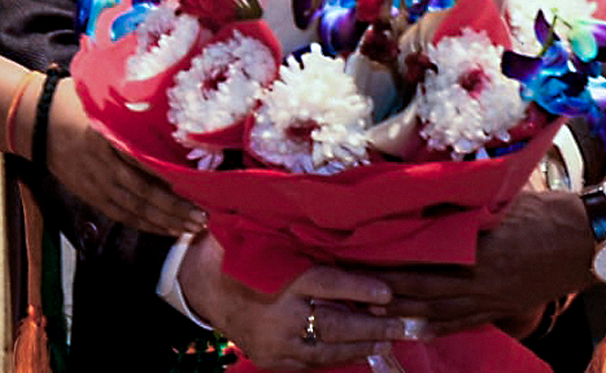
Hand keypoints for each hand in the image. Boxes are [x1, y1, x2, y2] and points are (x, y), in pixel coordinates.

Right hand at [45, 88, 204, 236]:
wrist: (35, 120)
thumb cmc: (77, 100)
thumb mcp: (106, 99)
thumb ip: (135, 111)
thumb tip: (175, 116)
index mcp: (108, 136)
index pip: (145, 161)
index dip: (172, 177)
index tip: (199, 184)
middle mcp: (102, 164)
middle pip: (143, 192)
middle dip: (175, 208)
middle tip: (203, 216)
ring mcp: (94, 183)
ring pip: (134, 210)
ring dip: (164, 222)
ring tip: (192, 227)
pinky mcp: (89, 195)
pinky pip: (121, 215)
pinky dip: (145, 224)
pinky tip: (166, 229)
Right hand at [179, 232, 407, 368]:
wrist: (205, 285)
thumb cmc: (248, 256)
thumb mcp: (277, 244)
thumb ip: (311, 250)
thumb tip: (354, 248)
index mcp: (282, 278)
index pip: (328, 285)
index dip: (360, 289)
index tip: (388, 293)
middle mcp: (280, 314)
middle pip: (334, 324)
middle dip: (371, 326)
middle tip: (401, 325)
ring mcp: (276, 341)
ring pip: (327, 348)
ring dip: (362, 345)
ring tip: (389, 340)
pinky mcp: (272, 359)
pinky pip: (312, 363)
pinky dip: (339, 357)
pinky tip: (361, 352)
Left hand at [378, 190, 595, 334]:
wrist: (587, 240)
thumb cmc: (544, 210)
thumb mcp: (500, 198)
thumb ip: (463, 204)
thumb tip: (426, 197)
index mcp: (478, 247)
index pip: (421, 257)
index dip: (388, 260)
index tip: (359, 253)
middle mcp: (480, 278)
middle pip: (421, 289)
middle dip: (384, 290)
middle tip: (352, 288)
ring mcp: (491, 298)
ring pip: (436, 311)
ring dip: (402, 312)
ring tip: (369, 311)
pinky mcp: (502, 308)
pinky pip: (461, 323)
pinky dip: (433, 328)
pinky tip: (412, 329)